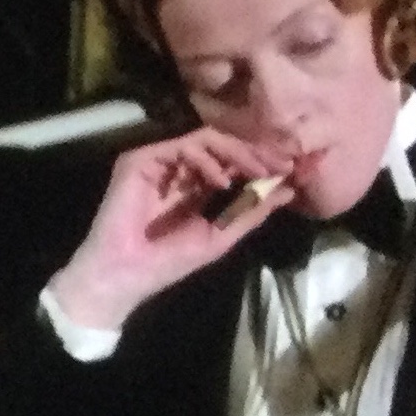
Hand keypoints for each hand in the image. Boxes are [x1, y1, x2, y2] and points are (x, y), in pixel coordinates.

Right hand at [46, 127, 292, 331]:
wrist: (125, 275)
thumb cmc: (167, 262)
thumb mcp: (220, 236)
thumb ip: (251, 212)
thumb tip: (288, 190)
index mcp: (197, 188)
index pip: (233, 163)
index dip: (261, 162)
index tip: (290, 170)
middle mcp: (179, 170)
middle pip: (223, 146)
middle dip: (255, 153)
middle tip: (281, 164)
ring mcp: (160, 163)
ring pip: (206, 140)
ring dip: (237, 152)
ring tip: (257, 170)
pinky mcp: (142, 160)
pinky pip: (182, 146)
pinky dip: (207, 159)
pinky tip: (222, 180)